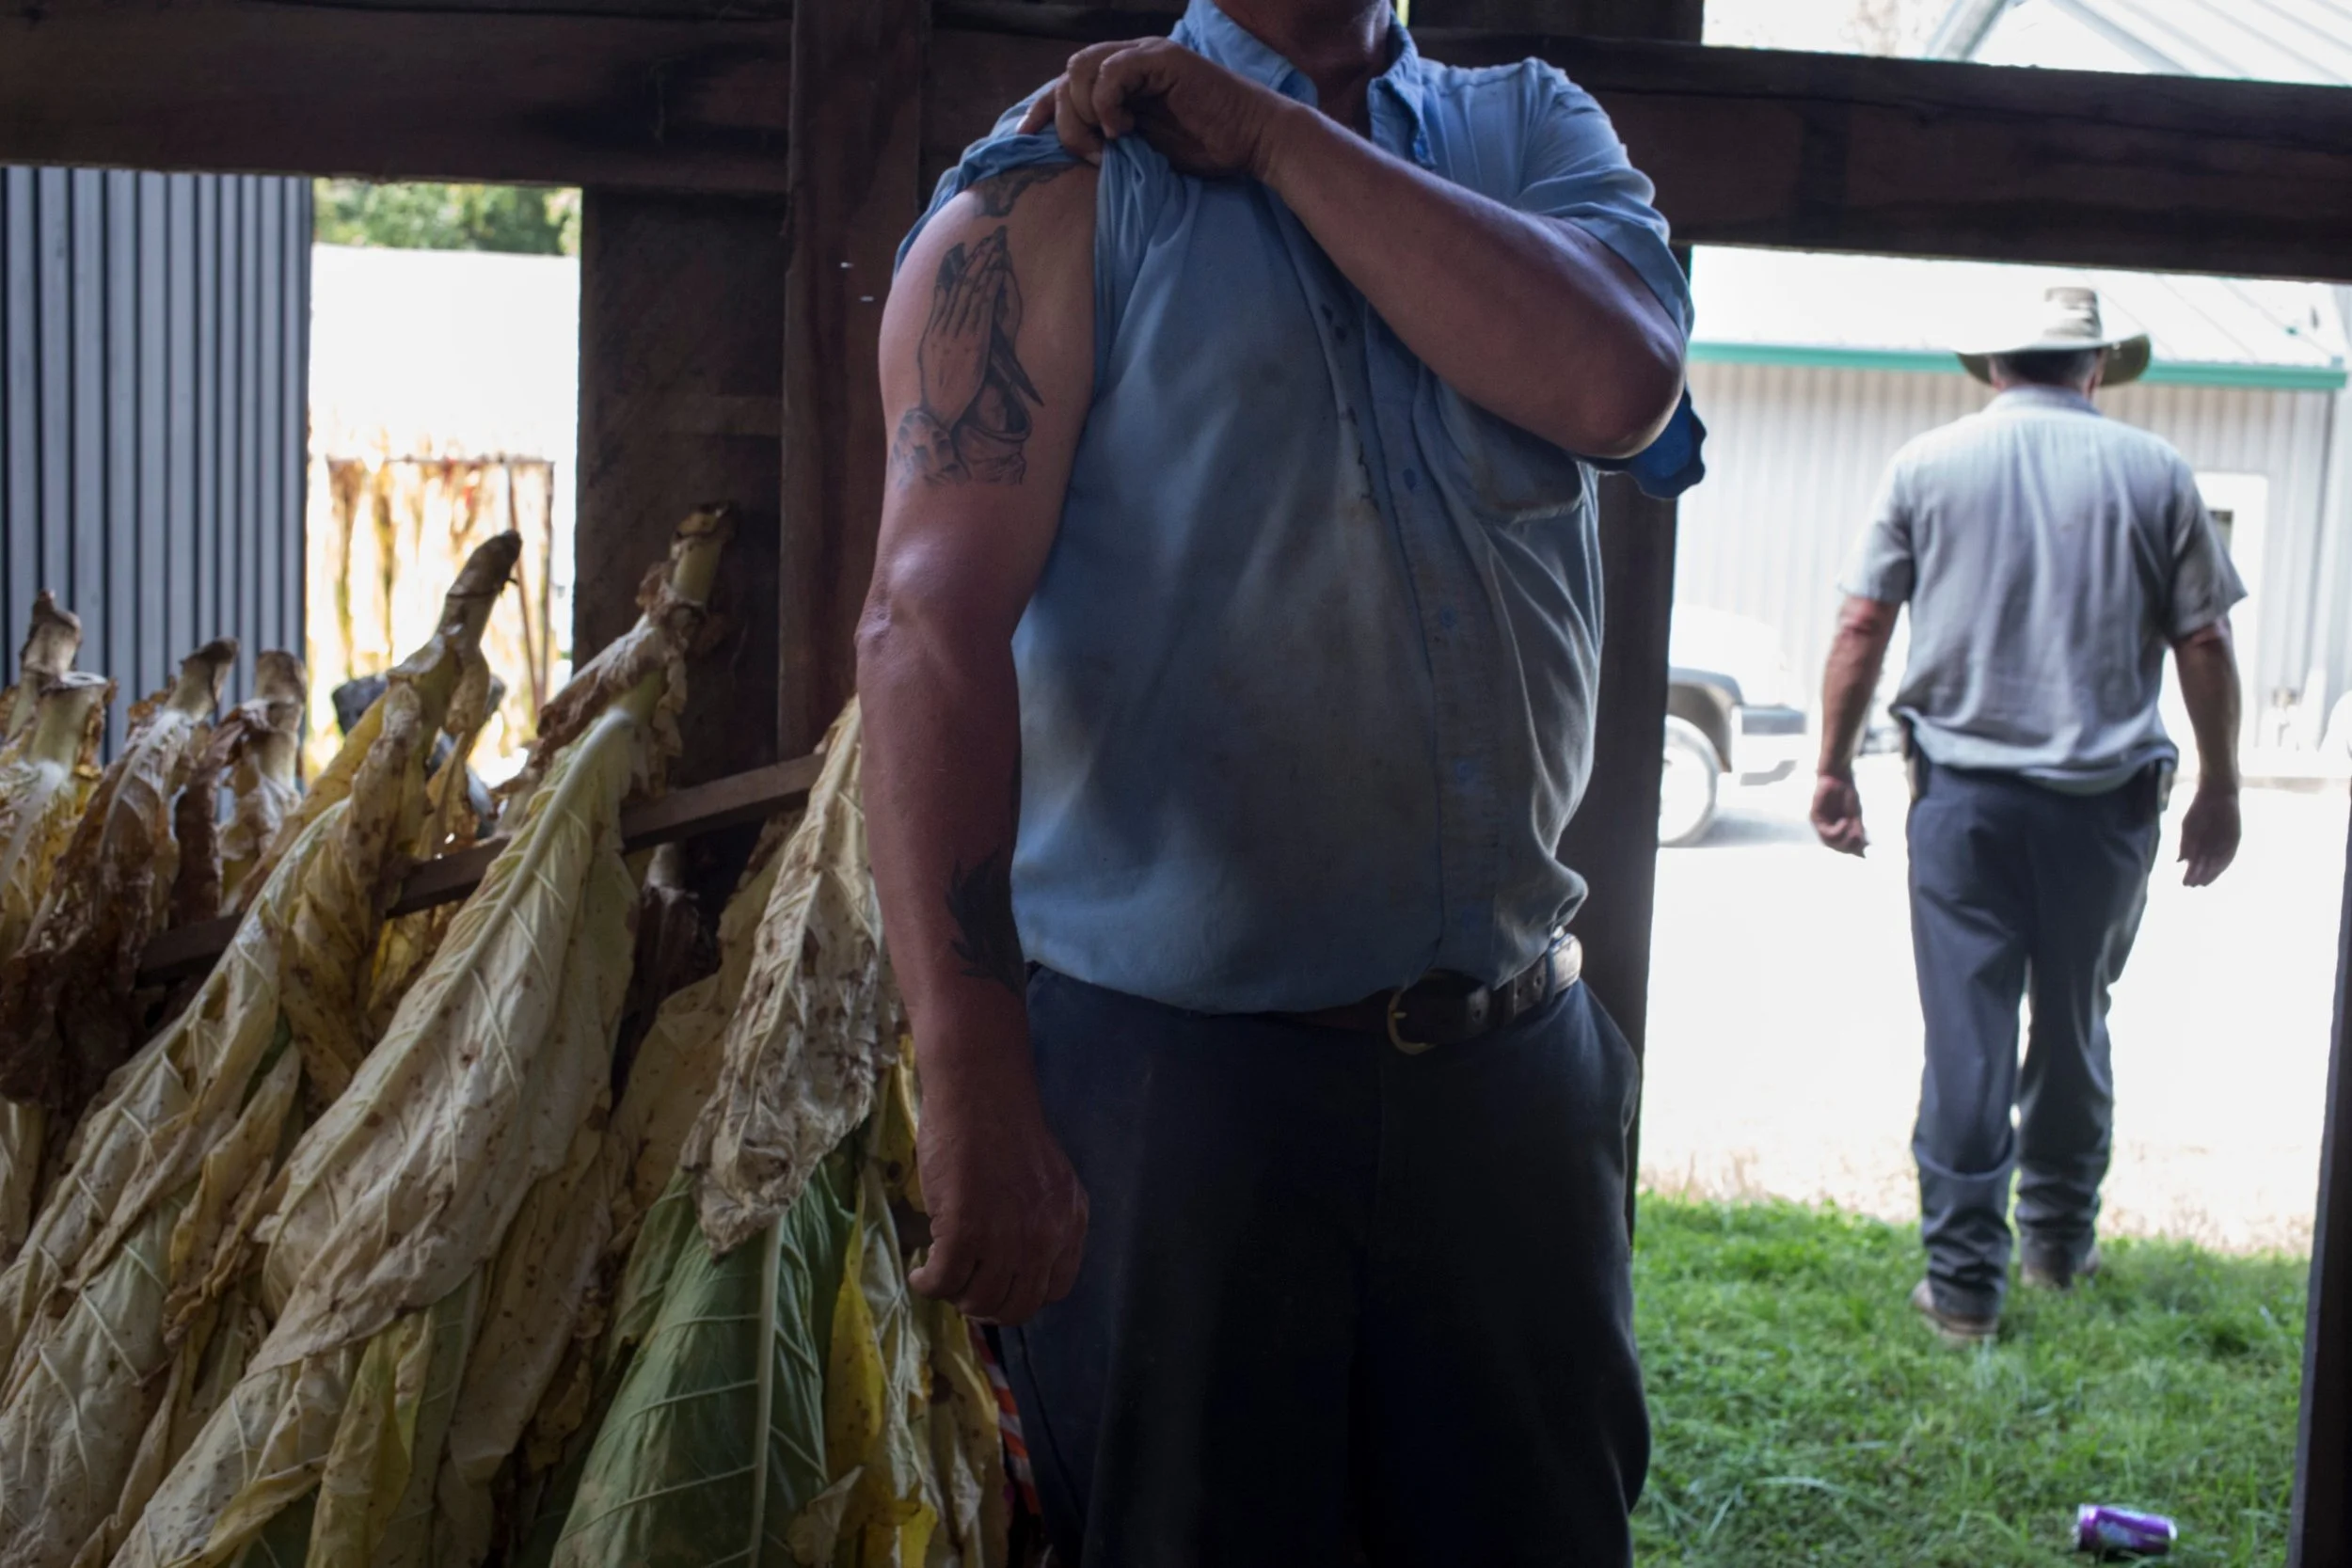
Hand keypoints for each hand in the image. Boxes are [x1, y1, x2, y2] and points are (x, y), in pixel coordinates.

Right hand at [909, 1074, 1088, 1324]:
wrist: (979, 1092)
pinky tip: (920, 1272)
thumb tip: (1016, 1262)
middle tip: (964, 1288)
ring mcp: (1006, 1238)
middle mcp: (1045, 1237)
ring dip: (954, 1295)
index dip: (1021, 1294)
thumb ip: (1042, 1220)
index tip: (998, 1284)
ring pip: (978, 1300)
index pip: (1054, 1291)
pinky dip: (927, 1283)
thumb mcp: (1046, 1181)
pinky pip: (943, 1282)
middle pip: (1016, 1306)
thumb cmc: (1004, 1126)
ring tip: (940, 1274)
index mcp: (1070, 1222)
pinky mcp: (965, 1232)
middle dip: (986, 1306)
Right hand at [917, 228, 1013, 426]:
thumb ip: (935, 329)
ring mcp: (957, 333)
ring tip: (997, 243)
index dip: (959, 265)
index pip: (946, 289)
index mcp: (933, 330)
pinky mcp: (972, 342)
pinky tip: (998, 269)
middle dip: (977, 257)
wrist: (935, 414)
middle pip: (961, 283)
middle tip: (992, 235)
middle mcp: (943, 326)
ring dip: (986, 264)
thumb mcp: (930, 357)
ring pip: (972, 290)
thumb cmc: (937, 392)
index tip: (969, 246)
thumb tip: (941, 307)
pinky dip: (990, 285)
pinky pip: (982, 307)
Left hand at [1016, 38, 1299, 179]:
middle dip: (1065, 120)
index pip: (1065, 83)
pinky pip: (1111, 72)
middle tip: (1091, 154)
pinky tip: (1123, 129)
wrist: (1253, 140)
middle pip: (1066, 76)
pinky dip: (1106, 103)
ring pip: (1081, 68)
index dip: (1040, 108)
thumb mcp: (1143, 149)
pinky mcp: (1162, 59)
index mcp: (1122, 81)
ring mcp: (1146, 55)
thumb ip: (1109, 140)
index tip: (1023, 137)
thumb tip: (1071, 151)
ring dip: (1083, 112)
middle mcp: (1129, 60)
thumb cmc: (1206, 148)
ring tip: (1109, 141)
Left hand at [1812, 770, 1867, 856]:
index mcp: (1836, 826)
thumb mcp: (1854, 815)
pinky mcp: (1815, 817)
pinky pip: (1825, 832)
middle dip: (1848, 847)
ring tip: (1853, 832)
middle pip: (1835, 846)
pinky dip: (1837, 831)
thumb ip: (1857, 830)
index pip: (1842, 845)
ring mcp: (1820, 822)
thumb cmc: (1847, 793)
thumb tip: (1863, 849)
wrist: (1838, 776)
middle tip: (1859, 841)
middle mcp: (1826, 826)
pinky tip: (1844, 822)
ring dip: (1843, 840)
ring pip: (1829, 842)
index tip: (1864, 852)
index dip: (1852, 850)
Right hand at [2178, 780, 2239, 886]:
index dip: (2194, 874)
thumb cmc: (2200, 809)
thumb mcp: (2188, 827)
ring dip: (2210, 873)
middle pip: (2207, 866)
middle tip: (2189, 885)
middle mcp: (2215, 846)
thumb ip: (2186, 844)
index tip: (2187, 883)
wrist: (2216, 793)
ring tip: (2200, 882)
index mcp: (2203, 843)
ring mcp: (2226, 843)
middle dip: (2199, 876)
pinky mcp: (2235, 838)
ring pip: (2217, 863)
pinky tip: (2213, 870)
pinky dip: (2221, 863)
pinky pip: (2229, 854)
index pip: (2199, 864)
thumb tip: (2180, 861)